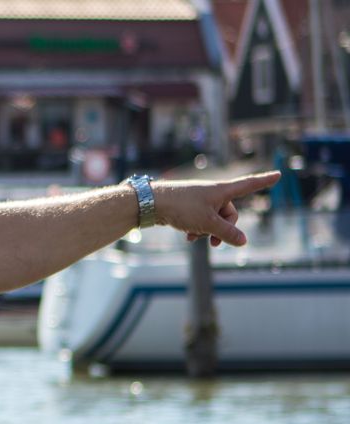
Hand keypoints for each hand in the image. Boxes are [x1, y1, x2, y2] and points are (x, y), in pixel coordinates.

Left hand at [153, 171, 280, 246]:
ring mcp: (200, 199)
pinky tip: (188, 237)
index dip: (264, 181)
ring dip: (208, 231)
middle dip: (223, 229)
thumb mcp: (208, 223)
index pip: (248, 185)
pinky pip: (200, 220)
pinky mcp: (188, 206)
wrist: (151, 203)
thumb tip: (243, 241)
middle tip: (214, 243)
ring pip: (213, 219)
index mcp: (222, 190)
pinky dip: (197, 229)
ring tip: (195, 238)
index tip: (278, 175)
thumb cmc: (181, 207)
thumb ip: (227, 232)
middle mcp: (213, 192)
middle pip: (229, 213)